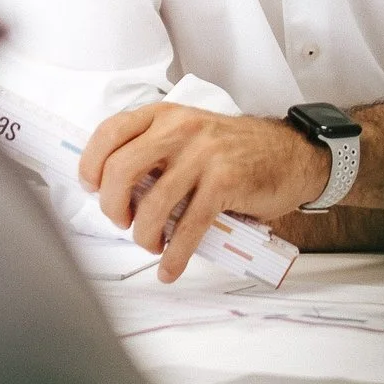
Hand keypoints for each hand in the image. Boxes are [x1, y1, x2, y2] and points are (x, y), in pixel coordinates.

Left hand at [81, 103, 330, 281]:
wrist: (292, 154)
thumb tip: (114, 189)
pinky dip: (174, 256)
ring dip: (143, 236)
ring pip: (152, 205)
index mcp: (165, 115)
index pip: (110, 133)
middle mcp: (180, 129)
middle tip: (121, 222)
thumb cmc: (235, 151)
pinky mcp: (225, 183)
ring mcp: (203, 155)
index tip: (91, 189)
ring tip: (151, 245)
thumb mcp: (190, 133)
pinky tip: (169, 268)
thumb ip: (155, 150)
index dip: (91, 165)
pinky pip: (188, 227)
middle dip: (112, 206)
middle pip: (121, 170)